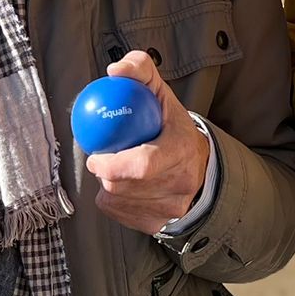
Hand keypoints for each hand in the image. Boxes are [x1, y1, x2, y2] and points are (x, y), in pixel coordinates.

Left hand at [86, 51, 210, 231]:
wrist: (199, 165)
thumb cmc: (169, 125)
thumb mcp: (159, 92)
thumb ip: (139, 71)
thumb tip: (115, 71)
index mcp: (182, 151)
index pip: (143, 165)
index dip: (112, 165)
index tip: (95, 157)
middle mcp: (181, 184)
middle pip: (125, 187)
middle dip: (105, 175)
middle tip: (100, 160)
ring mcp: (171, 209)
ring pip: (119, 202)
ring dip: (108, 186)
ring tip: (115, 169)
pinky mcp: (159, 224)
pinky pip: (120, 214)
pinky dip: (113, 200)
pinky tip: (122, 186)